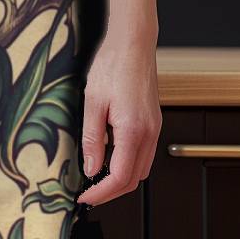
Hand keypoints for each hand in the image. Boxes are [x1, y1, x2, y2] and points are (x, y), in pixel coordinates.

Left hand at [75, 27, 160, 207]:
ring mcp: (155, 128)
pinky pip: (144, 153)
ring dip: (121, 178)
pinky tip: (111, 156)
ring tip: (97, 176)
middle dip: (111, 191)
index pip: (120, 177)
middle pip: (134, 179)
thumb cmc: (113, 65)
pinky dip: (129, 163)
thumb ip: (92, 139)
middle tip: (89, 191)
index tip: (85, 196)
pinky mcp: (154, 122)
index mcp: (134, 130)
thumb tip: (91, 169)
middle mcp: (149, 133)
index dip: (101, 193)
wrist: (133, 43)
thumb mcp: (93, 101)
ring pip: (141, 168)